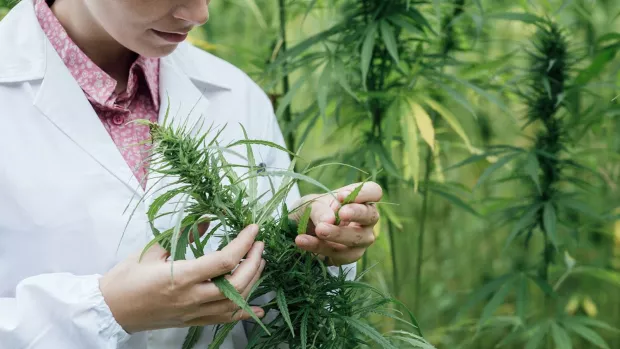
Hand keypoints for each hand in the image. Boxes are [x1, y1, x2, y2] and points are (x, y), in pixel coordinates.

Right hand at [99, 224, 265, 333]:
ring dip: (253, 281)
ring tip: (259, 263)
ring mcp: (193, 312)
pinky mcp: (192, 321)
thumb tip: (206, 220)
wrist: (110, 310)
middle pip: (237, 283)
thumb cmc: (126, 278)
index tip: (253, 229)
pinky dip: (244, 314)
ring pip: (235, 302)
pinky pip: (224, 319)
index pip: (223, 260)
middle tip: (259, 245)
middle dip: (254, 262)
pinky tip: (258, 310)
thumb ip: (184, 235)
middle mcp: (191, 297)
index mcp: (180, 277)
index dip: (243, 243)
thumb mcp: (153, 250)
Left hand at [291, 182, 381, 265]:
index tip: (342, 196)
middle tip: (341, 213)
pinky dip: (319, 247)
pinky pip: (339, 254)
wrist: (301, 231)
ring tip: (319, 229)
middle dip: (357, 214)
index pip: (374, 192)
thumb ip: (320, 209)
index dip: (363, 193)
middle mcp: (366, 220)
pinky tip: (303, 241)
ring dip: (337, 234)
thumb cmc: (314, 211)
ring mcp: (360, 240)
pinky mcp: (348, 257)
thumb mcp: (311, 204)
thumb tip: (329, 220)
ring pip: (357, 239)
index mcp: (360, 200)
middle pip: (371, 216)